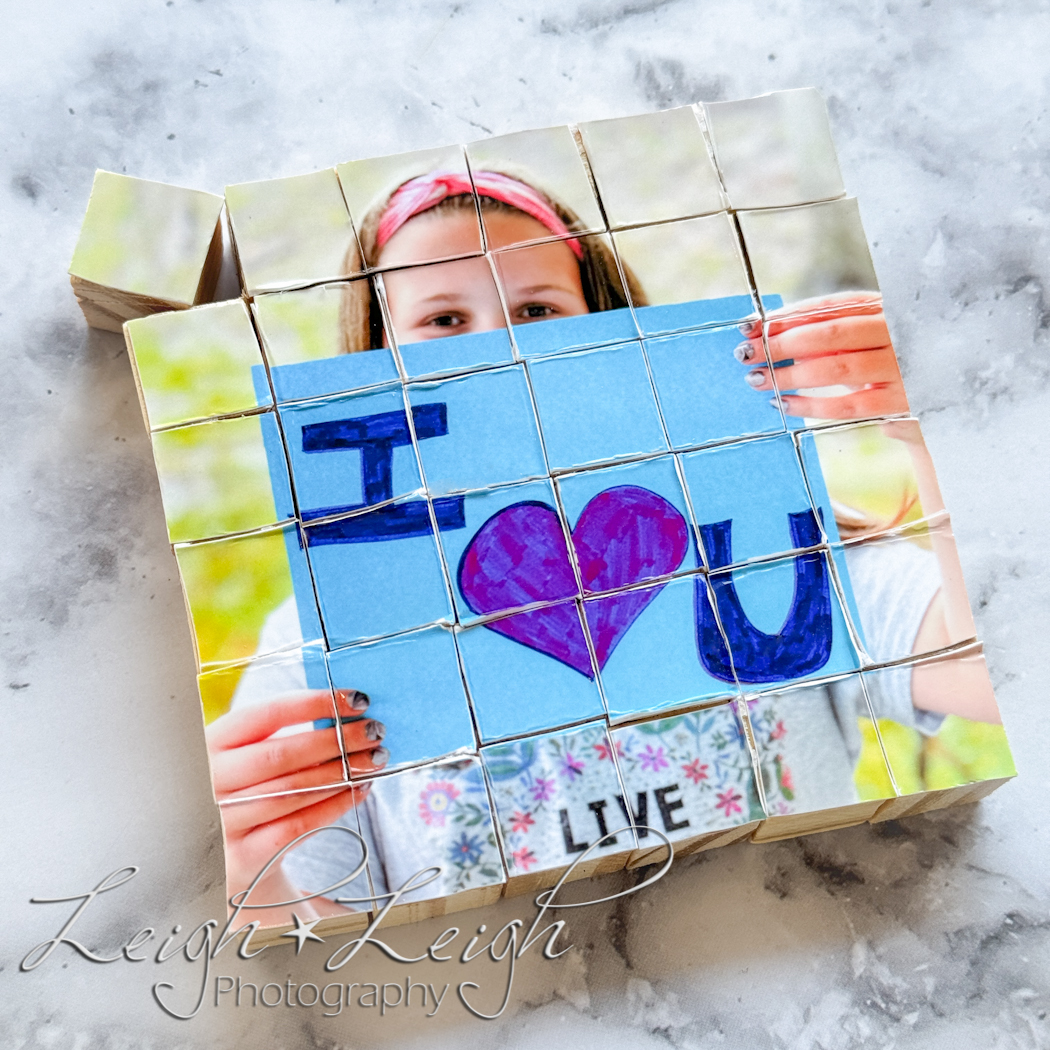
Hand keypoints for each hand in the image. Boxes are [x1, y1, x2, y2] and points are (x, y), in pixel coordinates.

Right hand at [206, 690, 385, 906]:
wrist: (219, 861)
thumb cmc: (244, 793)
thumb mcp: (246, 757)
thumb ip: (282, 735)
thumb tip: (346, 711)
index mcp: (210, 743)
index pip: (265, 714)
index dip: (314, 703)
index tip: (356, 698)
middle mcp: (208, 781)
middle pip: (280, 754)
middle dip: (336, 739)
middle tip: (375, 730)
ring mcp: (221, 821)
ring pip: (292, 790)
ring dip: (341, 772)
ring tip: (374, 759)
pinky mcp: (241, 856)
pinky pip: (297, 825)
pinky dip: (333, 806)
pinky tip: (359, 790)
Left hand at [738, 292, 908, 419]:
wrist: (950, 398)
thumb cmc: (893, 363)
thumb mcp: (868, 340)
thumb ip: (831, 336)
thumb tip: (771, 335)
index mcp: (888, 307)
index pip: (831, 306)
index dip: (788, 315)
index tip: (752, 324)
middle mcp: (898, 331)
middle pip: (829, 334)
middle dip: (781, 343)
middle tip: (745, 353)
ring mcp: (902, 367)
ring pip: (836, 368)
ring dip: (791, 374)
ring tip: (759, 379)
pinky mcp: (900, 402)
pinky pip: (847, 405)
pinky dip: (811, 405)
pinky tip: (783, 403)